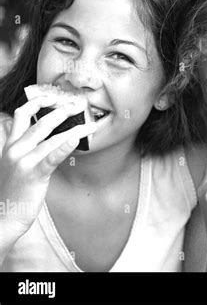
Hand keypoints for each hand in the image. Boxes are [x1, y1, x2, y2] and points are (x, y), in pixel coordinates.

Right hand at [0, 95, 96, 242]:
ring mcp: (24, 161)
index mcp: (9, 144)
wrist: (4, 216)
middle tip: (78, 105)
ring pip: (51, 137)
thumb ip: (25, 147)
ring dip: (74, 128)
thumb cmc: (15, 190)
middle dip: (62, 111)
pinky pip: (52, 156)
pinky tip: (78, 138)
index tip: (54, 97)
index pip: (21, 114)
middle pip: (40, 122)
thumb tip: (44, 134)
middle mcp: (14, 149)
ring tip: (90, 124)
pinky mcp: (34, 174)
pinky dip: (66, 145)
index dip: (38, 102)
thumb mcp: (15, 164)